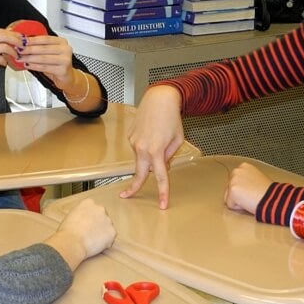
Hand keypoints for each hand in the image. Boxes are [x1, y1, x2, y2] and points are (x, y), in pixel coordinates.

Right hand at [0, 27, 22, 84]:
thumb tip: (7, 38)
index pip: (0, 30)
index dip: (13, 34)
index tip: (20, 37)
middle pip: (4, 36)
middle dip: (16, 41)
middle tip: (23, 45)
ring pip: (4, 47)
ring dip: (12, 52)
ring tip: (15, 55)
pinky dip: (5, 61)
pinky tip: (4, 63)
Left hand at [15, 34, 75, 86]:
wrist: (67, 78)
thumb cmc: (57, 64)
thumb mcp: (50, 52)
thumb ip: (40, 47)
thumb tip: (24, 42)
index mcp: (62, 42)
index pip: (45, 39)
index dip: (32, 40)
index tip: (22, 41)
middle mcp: (65, 49)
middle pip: (43, 48)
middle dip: (29, 49)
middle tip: (19, 50)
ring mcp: (65, 60)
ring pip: (43, 58)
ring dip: (29, 58)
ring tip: (20, 58)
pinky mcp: (62, 70)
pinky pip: (44, 67)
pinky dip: (34, 66)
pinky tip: (27, 65)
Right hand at [44, 198, 115, 269]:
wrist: (72, 242)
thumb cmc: (67, 232)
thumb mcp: (71, 216)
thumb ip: (81, 214)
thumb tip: (84, 220)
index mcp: (88, 203)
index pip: (93, 208)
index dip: (90, 218)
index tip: (87, 223)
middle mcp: (100, 209)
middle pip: (102, 216)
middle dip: (98, 224)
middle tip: (89, 233)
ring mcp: (108, 220)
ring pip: (107, 227)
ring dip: (102, 232)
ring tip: (91, 240)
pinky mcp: (112, 232)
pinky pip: (110, 238)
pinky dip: (105, 242)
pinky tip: (95, 245)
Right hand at [121, 85, 184, 209]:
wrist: (159, 98)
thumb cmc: (172, 118)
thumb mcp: (177, 139)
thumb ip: (169, 156)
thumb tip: (162, 165)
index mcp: (156, 151)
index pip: (160, 177)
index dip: (163, 192)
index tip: (162, 204)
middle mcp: (142, 148)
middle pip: (139, 172)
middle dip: (133, 186)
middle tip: (125, 196)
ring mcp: (133, 142)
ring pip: (142, 157)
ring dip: (149, 155)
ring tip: (159, 136)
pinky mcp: (130, 136)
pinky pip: (138, 147)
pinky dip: (145, 145)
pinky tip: (151, 132)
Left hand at [224, 162, 272, 213]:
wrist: (273, 198)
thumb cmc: (269, 192)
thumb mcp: (257, 178)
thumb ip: (247, 179)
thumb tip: (243, 187)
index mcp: (244, 166)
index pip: (235, 181)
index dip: (244, 189)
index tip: (253, 190)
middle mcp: (237, 171)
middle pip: (229, 189)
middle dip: (239, 195)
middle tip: (252, 195)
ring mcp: (233, 180)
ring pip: (229, 197)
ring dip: (238, 201)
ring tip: (251, 198)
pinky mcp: (232, 191)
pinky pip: (230, 205)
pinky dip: (238, 207)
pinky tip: (248, 202)